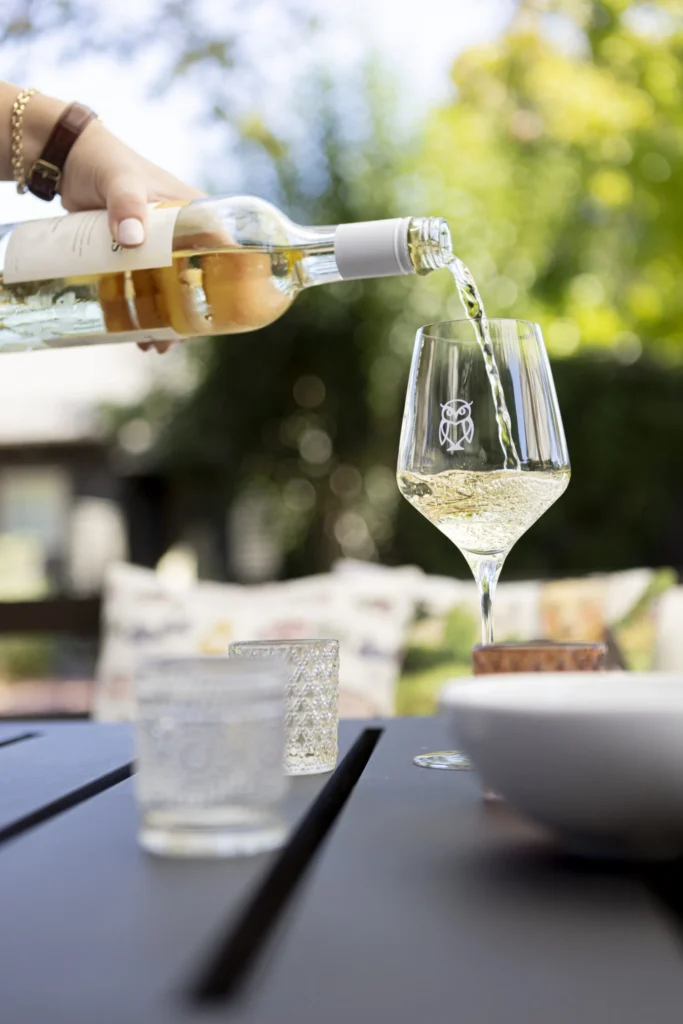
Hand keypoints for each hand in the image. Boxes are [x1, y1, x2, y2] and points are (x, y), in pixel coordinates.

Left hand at [61, 120, 203, 351]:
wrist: (66, 159)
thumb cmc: (102, 162)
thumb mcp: (119, 181)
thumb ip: (126, 204)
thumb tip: (132, 238)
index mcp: (194, 211)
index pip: (223, 248)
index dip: (229, 281)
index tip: (222, 313)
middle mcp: (182, 232)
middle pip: (197, 280)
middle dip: (190, 314)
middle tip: (175, 340)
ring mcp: (158, 247)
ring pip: (170, 290)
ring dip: (166, 320)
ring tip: (153, 345)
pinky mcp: (135, 256)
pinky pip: (146, 288)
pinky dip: (143, 312)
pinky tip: (135, 333)